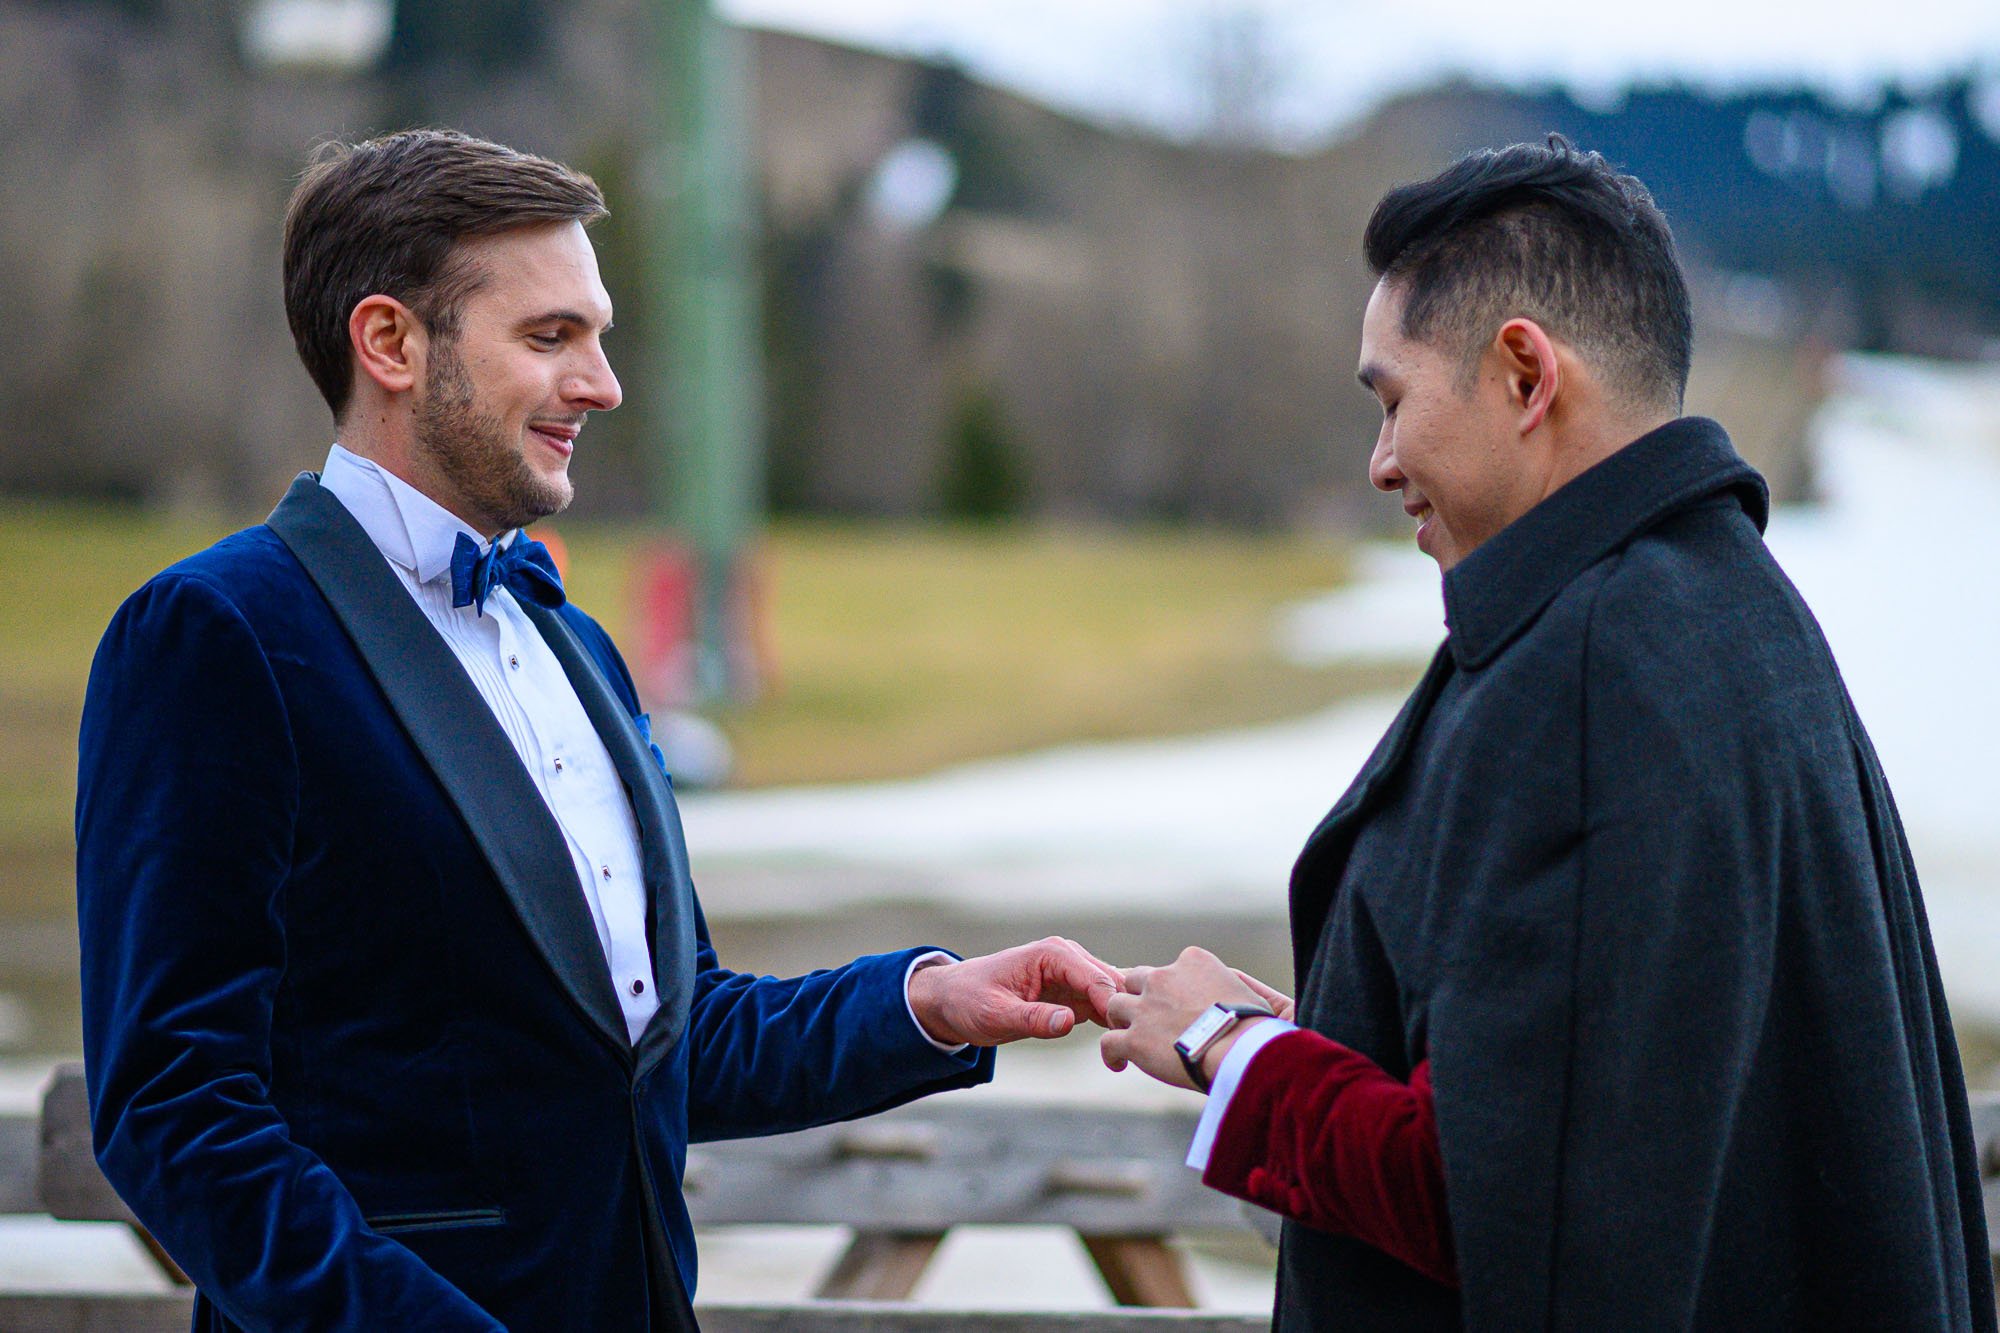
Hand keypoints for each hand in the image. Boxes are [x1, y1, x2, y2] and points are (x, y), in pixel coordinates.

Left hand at [907, 937, 1121, 1045]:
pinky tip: (1119, 1047)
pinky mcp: (1073, 993)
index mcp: (1052, 954)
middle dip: (1125, 1012)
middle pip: (1113, 984)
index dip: (1114, 1007)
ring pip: (1113, 995)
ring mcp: (1073, 975)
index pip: (1097, 978)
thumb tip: (1068, 1021)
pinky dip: (1112, 1023)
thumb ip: (1032, 1018)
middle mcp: (1069, 958)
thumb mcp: (996, 1014)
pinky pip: (1103, 1006)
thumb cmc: (969, 1001)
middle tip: (1135, 1048)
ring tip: (1130, 1051)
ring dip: (1122, 1019)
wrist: (954, 999)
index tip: (1125, 1038)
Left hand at [1101, 947, 1288, 1090]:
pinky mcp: (1135, 1038)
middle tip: (1145, 1019)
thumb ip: (1225, 986)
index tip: (1174, 1007)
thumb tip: (1220, 998)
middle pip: (1136, 980)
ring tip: (1130, 1038)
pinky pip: (1109, 1042)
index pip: (1168, 969)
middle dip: (1138, 998)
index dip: (1167, 989)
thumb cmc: (1256, 1028)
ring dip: (1121, 1021)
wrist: (1243, 1050)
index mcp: (1193, 961)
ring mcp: (1146, 1007)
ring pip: (1115, 1006)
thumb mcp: (1246, 992)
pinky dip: (1111, 1054)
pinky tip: (1120, 1064)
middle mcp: (1164, 977)